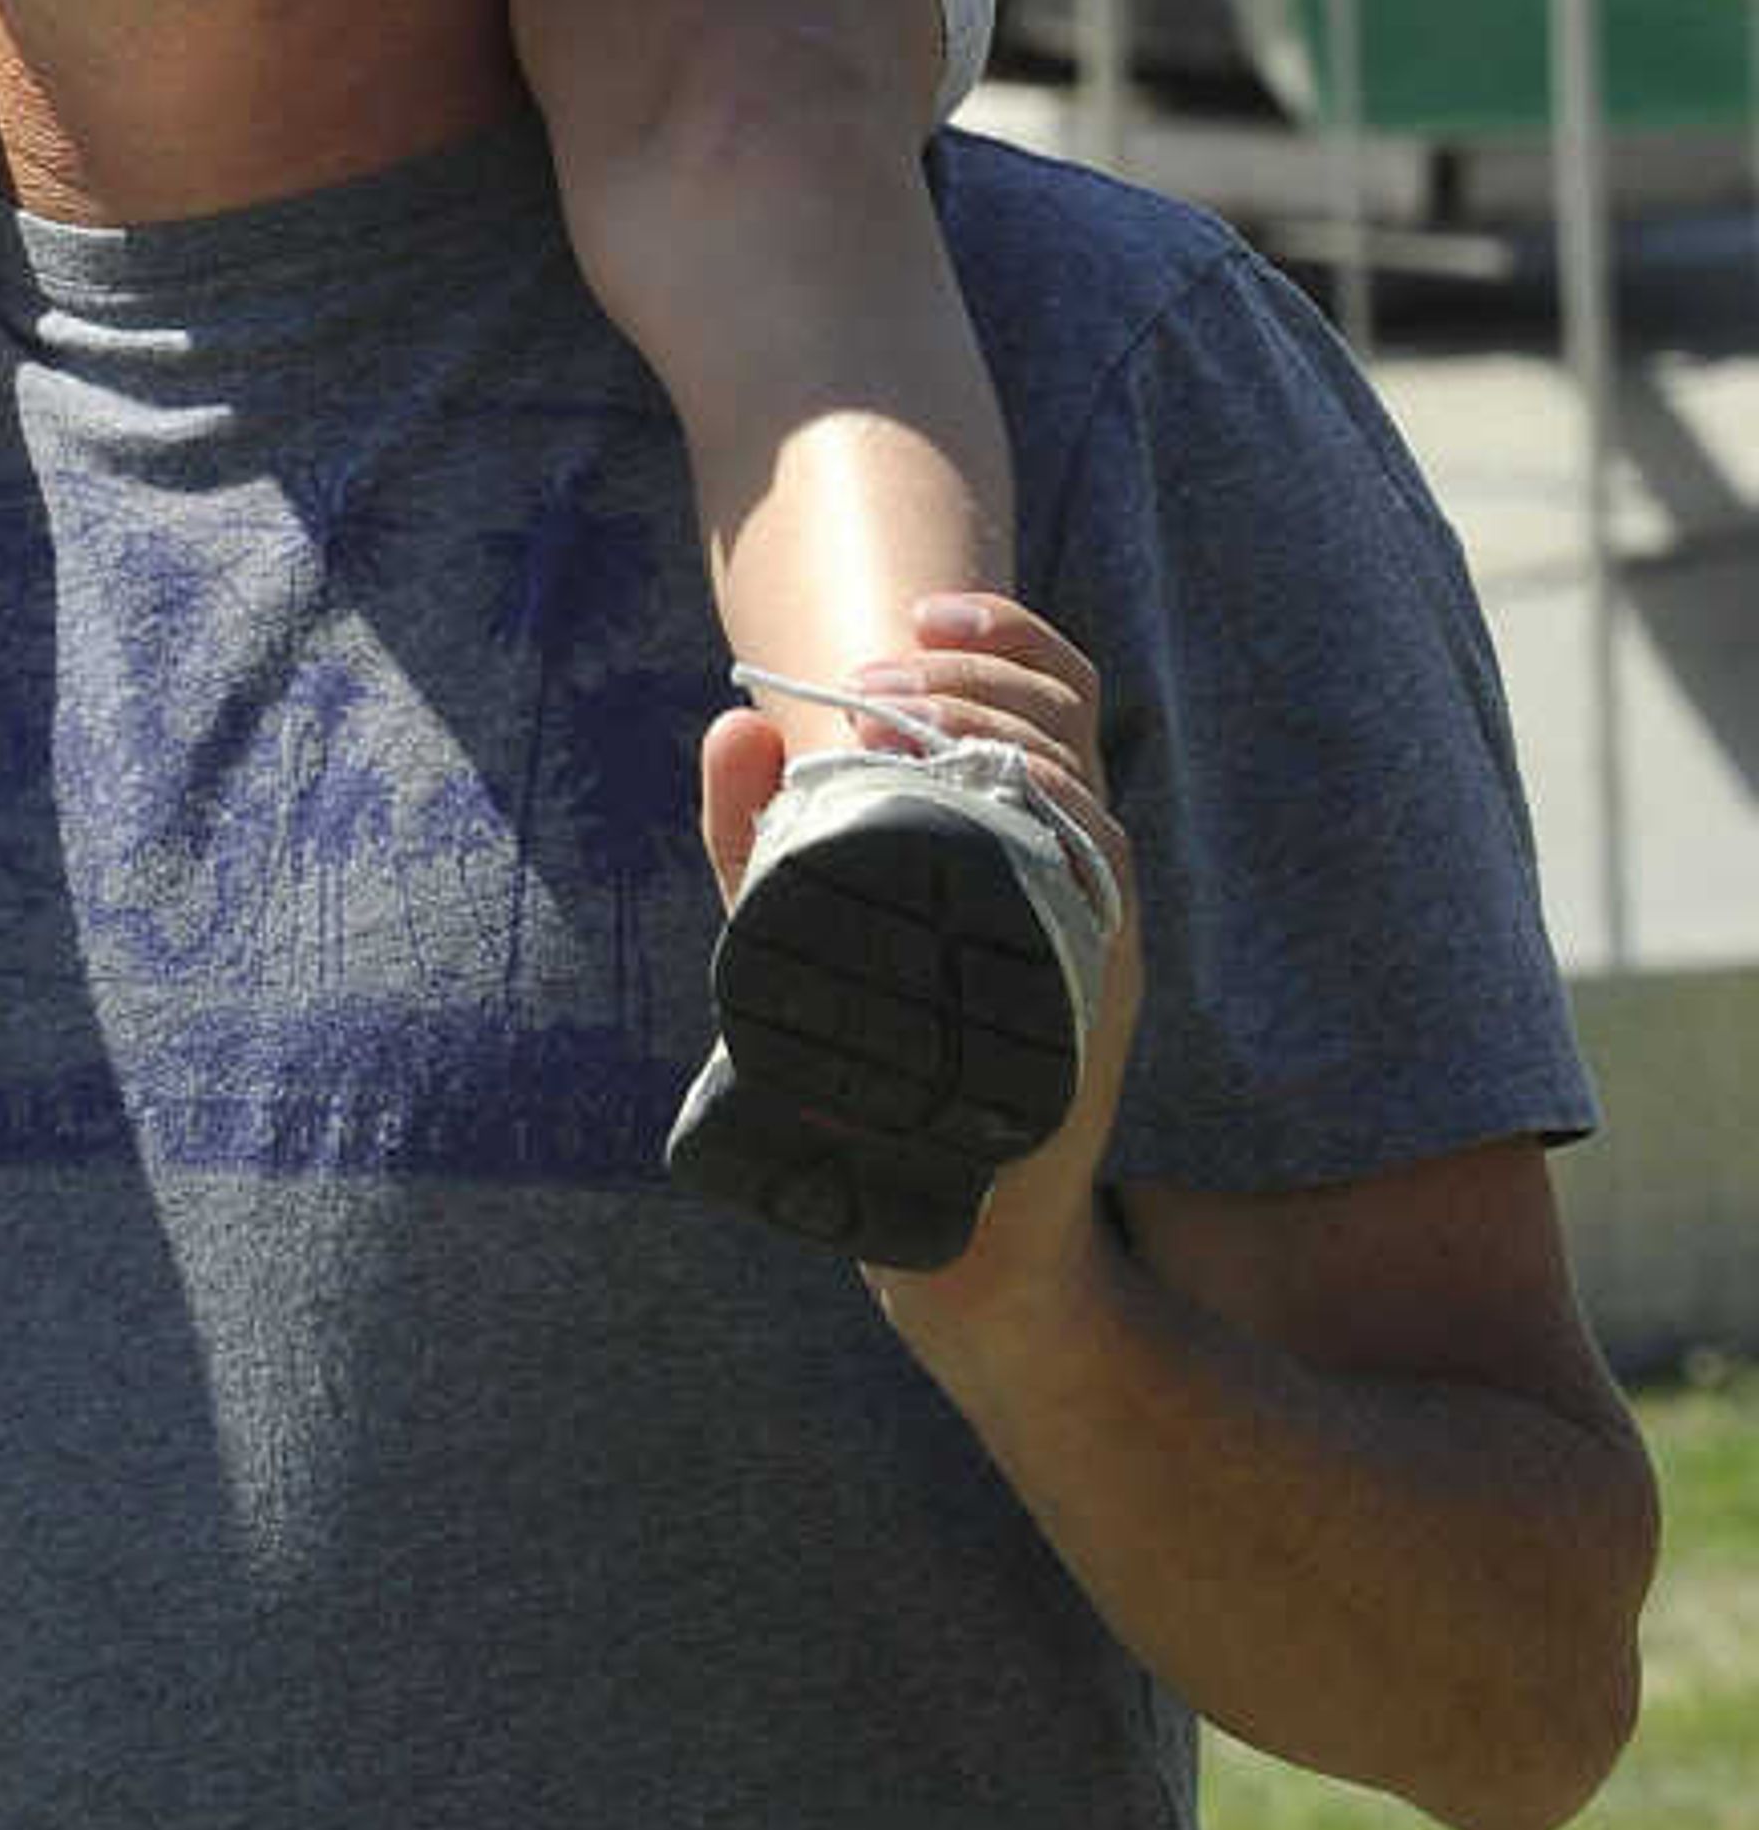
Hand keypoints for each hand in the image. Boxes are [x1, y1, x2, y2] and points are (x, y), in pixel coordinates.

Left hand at [699, 592, 1142, 1320]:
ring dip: (988, 723)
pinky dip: (1039, 807)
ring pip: (1077, 780)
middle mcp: (1079, 866)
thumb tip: (732, 721)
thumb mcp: (802, 924)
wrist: (945, 1219)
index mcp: (1030, 832)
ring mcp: (1095, 925)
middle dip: (969, 668)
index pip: (1057, 694)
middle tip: (874, 679)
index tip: (916, 610)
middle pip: (1065, 715)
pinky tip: (969, 787)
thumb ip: (757, 829)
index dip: (1003, 632)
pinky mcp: (1097, 985)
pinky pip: (1093, 865)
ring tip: (893, 714)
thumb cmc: (876, 1055)